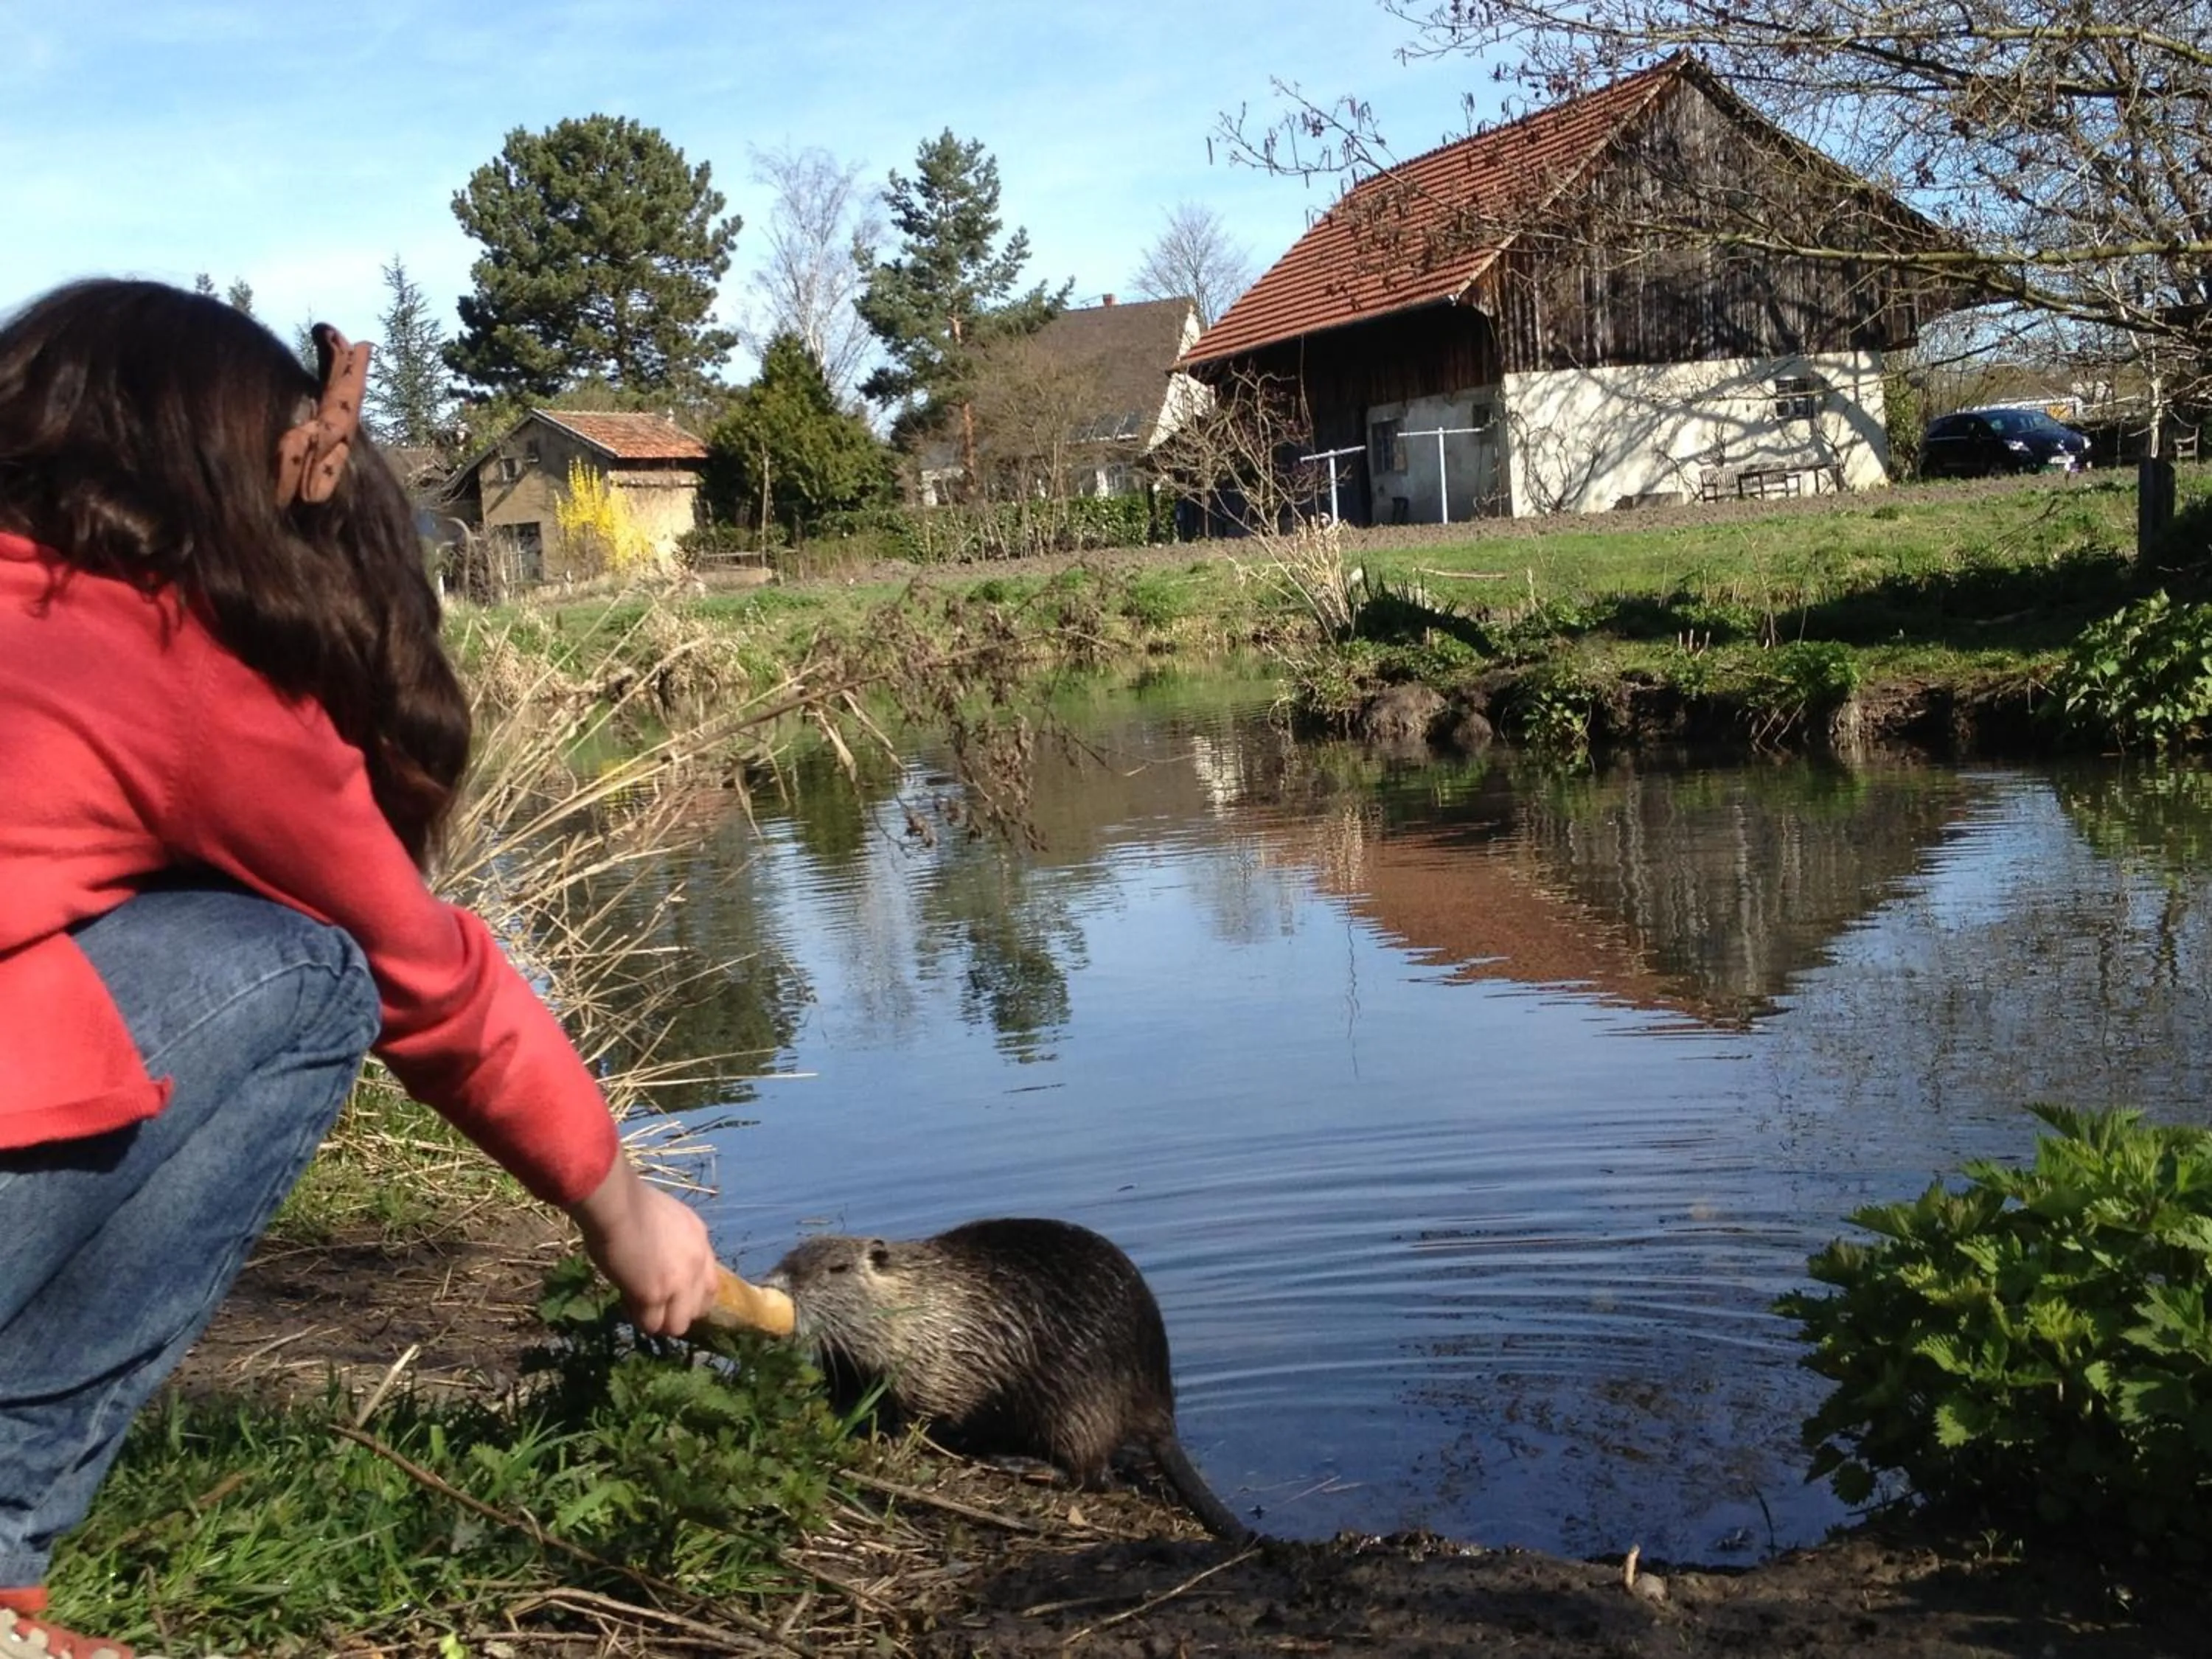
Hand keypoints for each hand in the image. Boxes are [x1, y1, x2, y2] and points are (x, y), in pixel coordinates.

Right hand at [565, 1157, 721, 1336]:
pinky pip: (651, 1325)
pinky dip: (637, 1319)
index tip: (672, 1296)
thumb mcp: (667, 1218)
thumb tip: (662, 1261)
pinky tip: (625, 1301)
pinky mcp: (655, 1295)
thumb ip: (673, 1242)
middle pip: (698, 1309)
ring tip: (638, 1306)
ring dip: (658, 1321)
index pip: (711, 1284)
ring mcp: (679, 1282)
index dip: (692, 1296)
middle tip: (654, 1305)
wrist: (618, 1204)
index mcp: (701, 1241)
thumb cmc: (631, 1203)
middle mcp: (697, 1264)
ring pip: (677, 1325)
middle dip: (677, 1312)